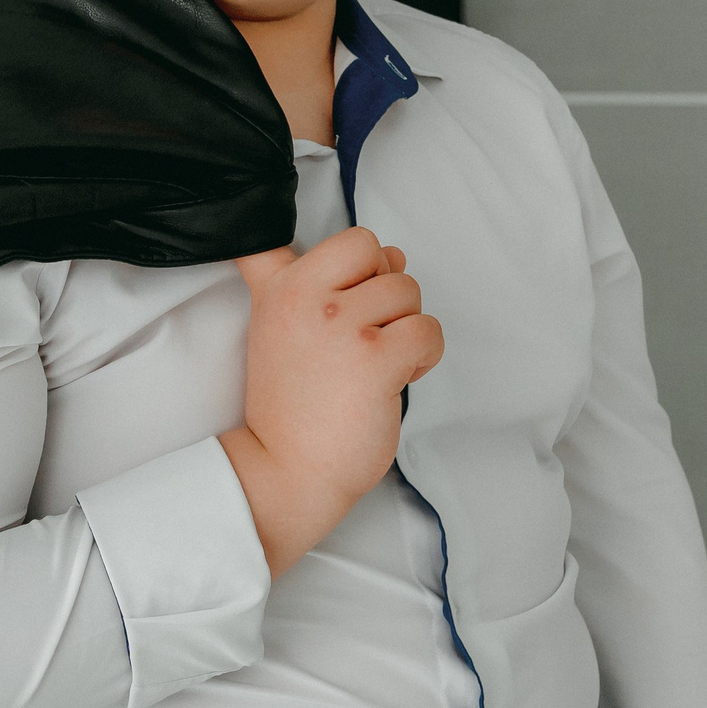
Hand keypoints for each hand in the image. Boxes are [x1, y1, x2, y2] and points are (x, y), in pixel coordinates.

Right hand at [219, 228, 443, 575]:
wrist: (285, 470)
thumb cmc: (292, 407)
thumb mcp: (278, 329)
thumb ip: (313, 283)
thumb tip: (389, 252)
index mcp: (281, 288)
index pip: (329, 237)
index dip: (351, 263)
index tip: (339, 292)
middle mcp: (308, 297)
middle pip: (378, 253)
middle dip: (383, 293)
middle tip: (361, 340)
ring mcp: (342, 325)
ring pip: (408, 290)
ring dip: (405, 327)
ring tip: (375, 364)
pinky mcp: (376, 357)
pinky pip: (428, 330)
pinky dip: (424, 356)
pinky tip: (395, 378)